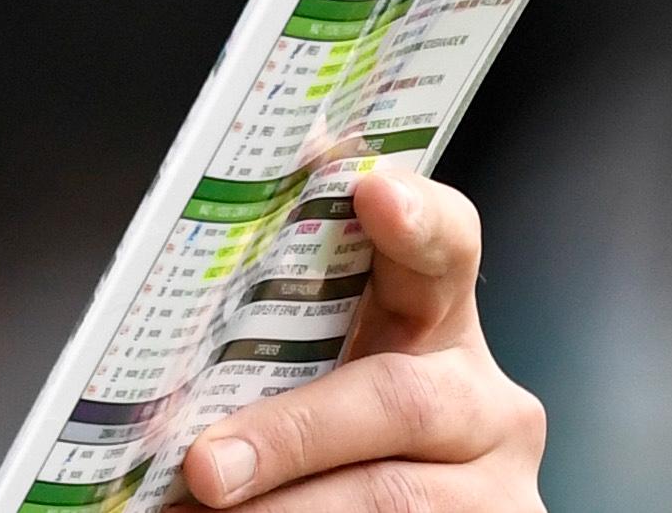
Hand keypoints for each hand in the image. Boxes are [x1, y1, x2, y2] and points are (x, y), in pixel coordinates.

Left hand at [179, 169, 546, 510]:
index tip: (372, 190)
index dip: (415, 214)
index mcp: (438, 320)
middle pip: (399, 398)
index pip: (447, 244)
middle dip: (291, 435)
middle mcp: (485, 398)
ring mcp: (501, 484)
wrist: (385, 510)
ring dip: (287, 508)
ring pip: (393, 495)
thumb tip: (169, 306)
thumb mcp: (316, 364)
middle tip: (205, 466)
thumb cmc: (327, 427)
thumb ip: (276, 327)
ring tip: (202, 509)